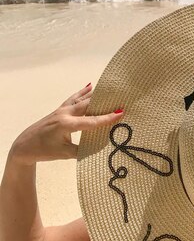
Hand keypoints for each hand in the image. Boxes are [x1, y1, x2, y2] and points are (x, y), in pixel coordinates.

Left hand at [9, 84, 123, 166]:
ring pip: (81, 99)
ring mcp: (61, 110)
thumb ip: (82, 150)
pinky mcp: (59, 109)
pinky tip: (90, 85)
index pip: (90, 121)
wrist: (25, 145)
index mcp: (66, 125)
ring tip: (110, 90)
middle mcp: (64, 114)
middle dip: (104, 102)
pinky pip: (73, 98)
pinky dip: (82, 92)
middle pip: (88, 105)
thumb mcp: (64, 154)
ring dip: (95, 95)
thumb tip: (101, 147)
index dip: (106, 118)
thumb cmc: (44, 151)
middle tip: (120, 98)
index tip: (121, 113)